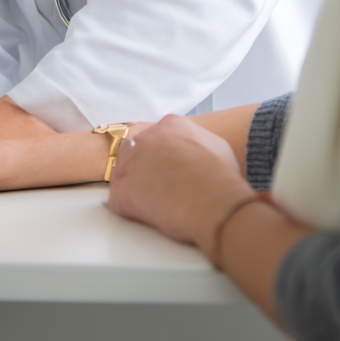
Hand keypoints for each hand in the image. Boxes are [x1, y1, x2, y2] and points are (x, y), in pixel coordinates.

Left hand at [108, 113, 253, 257]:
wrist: (214, 202)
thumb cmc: (221, 180)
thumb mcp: (217, 146)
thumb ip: (197, 142)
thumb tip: (193, 151)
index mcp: (170, 125)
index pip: (155, 137)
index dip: (161, 156)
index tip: (167, 169)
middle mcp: (146, 138)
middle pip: (134, 152)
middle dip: (144, 170)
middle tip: (160, 188)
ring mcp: (130, 163)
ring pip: (123, 173)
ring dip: (135, 188)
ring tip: (156, 204)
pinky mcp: (121, 191)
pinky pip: (118, 200)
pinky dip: (131, 211)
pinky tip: (150, 215)